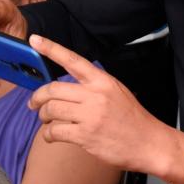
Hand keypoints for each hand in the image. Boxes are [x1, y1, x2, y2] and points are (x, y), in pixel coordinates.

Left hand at [29, 36, 183, 174]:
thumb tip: (67, 87)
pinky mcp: (86, 136)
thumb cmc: (132, 119)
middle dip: (37, 97)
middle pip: (53, 89)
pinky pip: (55, 131)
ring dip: (43, 116)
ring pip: (51, 110)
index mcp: (102, 81)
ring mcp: (90, 116)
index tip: (35, 40)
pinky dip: (48, 135)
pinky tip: (52, 136)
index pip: (72, 60)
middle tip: (33, 104)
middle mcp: (95, 95)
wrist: (149, 143)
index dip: (51, 48)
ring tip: (46, 121)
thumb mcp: (117, 91)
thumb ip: (94, 86)